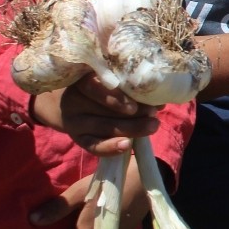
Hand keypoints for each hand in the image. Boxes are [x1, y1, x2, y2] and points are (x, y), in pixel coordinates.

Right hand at [30, 73, 158, 156]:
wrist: (68, 106)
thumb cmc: (99, 88)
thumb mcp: (108, 82)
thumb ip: (130, 87)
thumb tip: (160, 98)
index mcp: (81, 80)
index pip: (93, 87)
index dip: (115, 97)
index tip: (135, 104)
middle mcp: (74, 100)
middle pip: (102, 109)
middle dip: (132, 113)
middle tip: (154, 114)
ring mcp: (73, 121)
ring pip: (102, 127)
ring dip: (130, 129)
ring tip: (152, 127)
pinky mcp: (76, 139)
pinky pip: (93, 146)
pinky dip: (110, 148)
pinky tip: (127, 146)